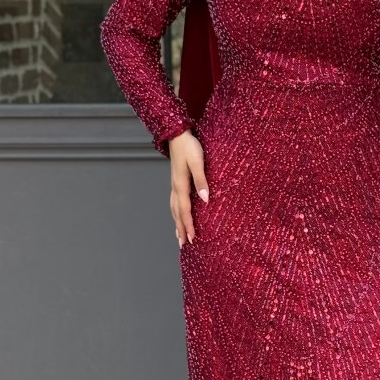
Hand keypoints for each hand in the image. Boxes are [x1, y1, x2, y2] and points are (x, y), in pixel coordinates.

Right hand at [168, 130, 208, 247]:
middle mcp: (175, 188)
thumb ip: (201, 181)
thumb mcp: (198, 162)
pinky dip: (176, 213)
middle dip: (181, 230)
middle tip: (184, 245)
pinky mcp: (176, 181)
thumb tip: (205, 199)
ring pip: (174, 209)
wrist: (177, 135)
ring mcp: (174, 185)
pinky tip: (178, 216)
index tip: (193, 239)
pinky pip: (174, 202)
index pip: (185, 210)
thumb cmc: (190, 147)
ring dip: (177, 224)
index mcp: (181, 185)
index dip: (189, 226)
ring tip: (179, 237)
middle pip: (177, 213)